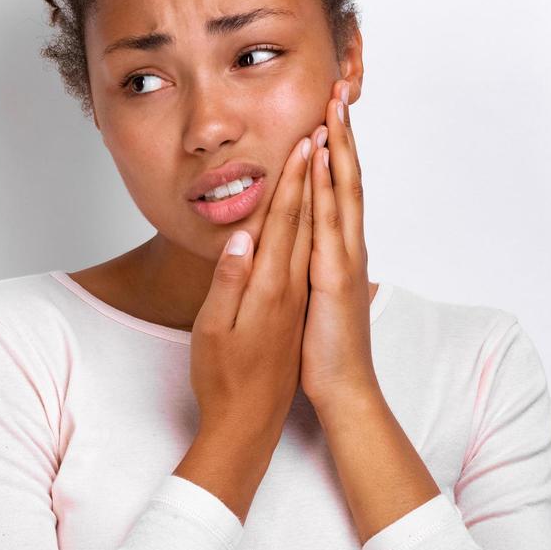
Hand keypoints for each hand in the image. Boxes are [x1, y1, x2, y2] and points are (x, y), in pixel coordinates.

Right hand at [185, 130, 315, 445]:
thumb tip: (242, 237)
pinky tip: (322, 200)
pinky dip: (323, 216)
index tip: (306, 138)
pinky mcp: (302, 303)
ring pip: (321, 227)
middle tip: (330, 124)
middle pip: (315, 213)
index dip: (298, 177)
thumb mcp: (217, 333)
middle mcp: (298, 285)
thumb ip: (231, 282)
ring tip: (333, 146)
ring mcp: (304, 294)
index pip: (290, 219)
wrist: (254, 425)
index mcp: (276, 287)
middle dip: (323, 165)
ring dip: (328, 182)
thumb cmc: (227, 381)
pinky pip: (317, 247)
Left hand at [298, 79, 378, 407]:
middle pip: (345, 176)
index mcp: (337, 248)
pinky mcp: (336, 274)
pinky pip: (330, 220)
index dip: (334, 147)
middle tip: (339, 87)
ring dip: (338, 146)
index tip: (329, 109)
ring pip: (342, 189)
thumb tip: (305, 240)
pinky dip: (326, 184)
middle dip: (342, 131)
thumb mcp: (311, 293)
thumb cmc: (323, 346)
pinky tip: (320, 157)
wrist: (342, 387)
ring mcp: (344, 256)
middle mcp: (346, 244)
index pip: (336, 186)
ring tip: (334, 105)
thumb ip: (311, 263)